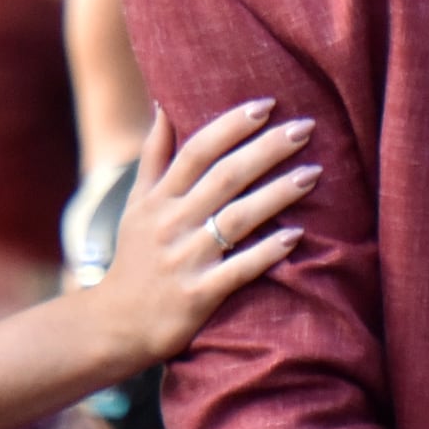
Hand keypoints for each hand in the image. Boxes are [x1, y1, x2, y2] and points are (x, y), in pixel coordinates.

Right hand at [94, 101, 315, 367]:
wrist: (114, 326)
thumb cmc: (135, 259)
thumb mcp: (136, 204)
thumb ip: (154, 155)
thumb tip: (163, 103)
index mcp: (158, 199)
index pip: (197, 151)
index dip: (232, 125)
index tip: (266, 104)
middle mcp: (171, 224)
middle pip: (224, 177)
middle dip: (266, 149)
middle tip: (306, 127)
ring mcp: (185, 260)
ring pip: (237, 218)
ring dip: (277, 194)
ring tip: (313, 173)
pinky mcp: (198, 295)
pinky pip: (239, 270)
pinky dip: (267, 252)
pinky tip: (296, 236)